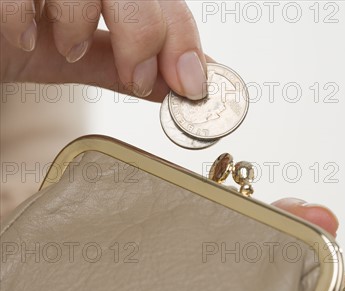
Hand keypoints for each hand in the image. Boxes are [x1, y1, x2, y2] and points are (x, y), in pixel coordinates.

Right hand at [1, 0, 206, 100]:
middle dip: (144, 32)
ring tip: (66, 46)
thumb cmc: (10, 38)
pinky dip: (25, 13)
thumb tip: (172, 85)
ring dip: (81, 17)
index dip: (181, 38)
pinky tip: (22, 35)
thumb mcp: (67, 55)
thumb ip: (116, 66)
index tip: (189, 84)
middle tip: (135, 75)